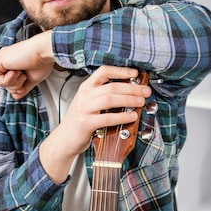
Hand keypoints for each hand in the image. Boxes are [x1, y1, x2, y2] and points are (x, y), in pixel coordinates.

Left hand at [0, 31, 54, 98]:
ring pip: (0, 85)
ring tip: (21, 71)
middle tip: (24, 74)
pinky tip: (15, 70)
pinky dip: (8, 80)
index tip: (27, 76)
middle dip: (17, 86)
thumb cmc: (41, 62)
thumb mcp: (31, 80)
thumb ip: (22, 88)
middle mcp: (4, 60)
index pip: (10, 84)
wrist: (44, 52)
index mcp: (12, 64)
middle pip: (4, 86)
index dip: (19, 86)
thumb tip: (16, 96)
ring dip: (14, 83)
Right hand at [40, 66, 151, 183]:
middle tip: (145, 91)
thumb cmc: (80, 121)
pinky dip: (122, 116)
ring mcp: (84, 109)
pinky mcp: (86, 123)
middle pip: (111, 86)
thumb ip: (103, 95)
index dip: (121, 71)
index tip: (135, 73)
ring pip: (110, 99)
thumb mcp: (88, 103)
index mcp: (86, 87)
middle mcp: (84, 96)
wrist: (64, 139)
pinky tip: (132, 116)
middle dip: (132, 88)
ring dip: (129, 100)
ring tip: (141, 102)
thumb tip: (130, 91)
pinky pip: (107, 118)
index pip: (104, 71)